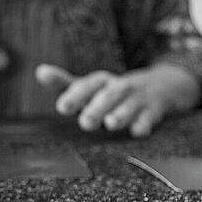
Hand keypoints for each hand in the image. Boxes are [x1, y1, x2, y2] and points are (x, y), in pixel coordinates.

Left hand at [36, 63, 201, 136]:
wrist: (161, 87)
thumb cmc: (113, 91)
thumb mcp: (90, 87)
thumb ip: (65, 83)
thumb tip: (39, 71)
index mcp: (101, 83)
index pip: (86, 85)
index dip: (74, 94)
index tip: (62, 108)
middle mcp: (119, 87)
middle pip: (108, 93)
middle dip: (97, 107)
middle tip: (85, 122)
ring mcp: (138, 98)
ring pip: (130, 103)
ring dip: (121, 113)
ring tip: (110, 123)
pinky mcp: (156, 109)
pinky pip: (151, 116)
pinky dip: (145, 123)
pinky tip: (139, 131)